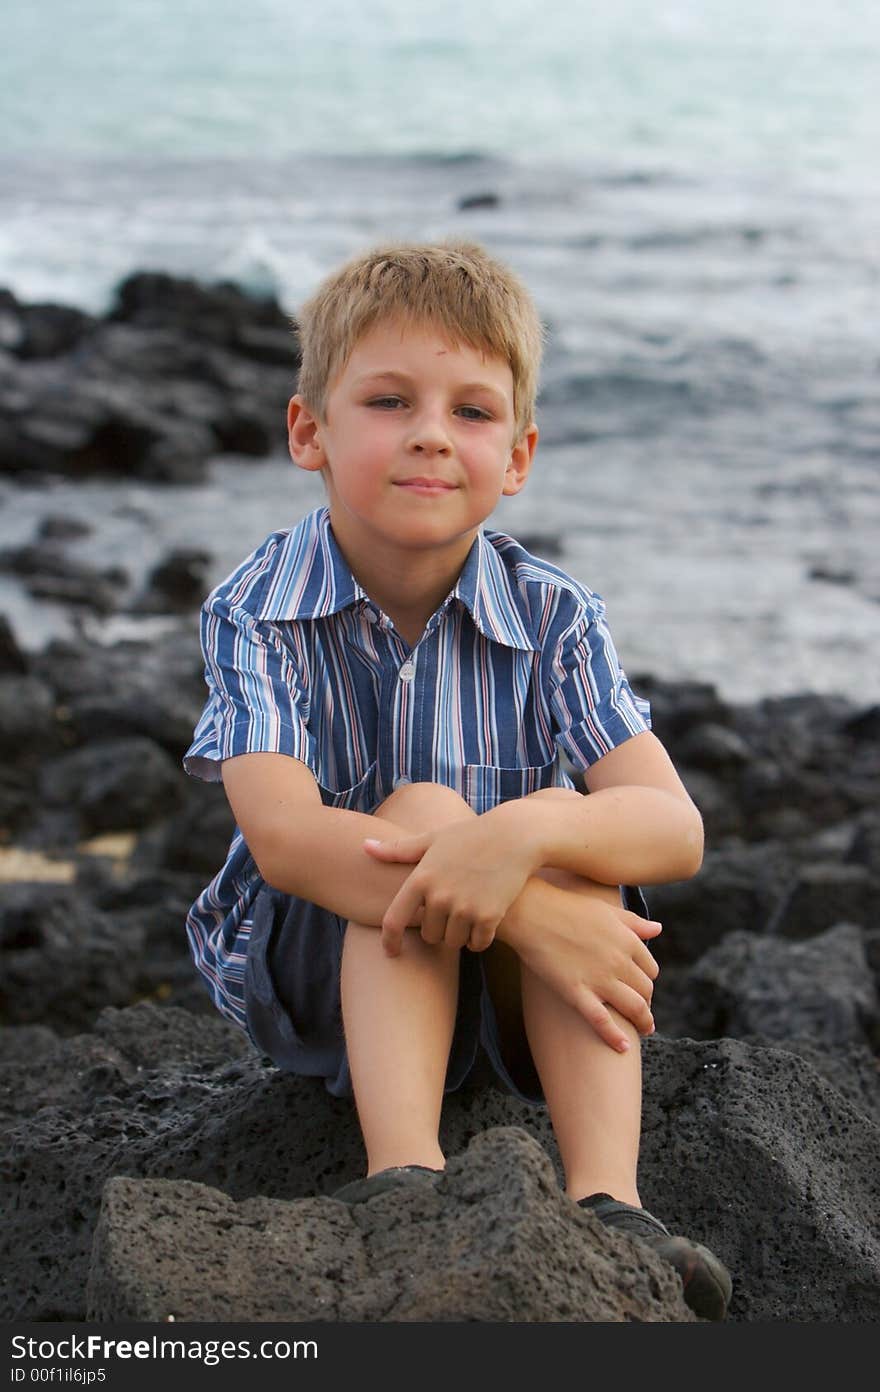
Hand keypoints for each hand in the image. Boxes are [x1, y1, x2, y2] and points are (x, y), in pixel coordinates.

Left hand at [364, 810, 537, 956]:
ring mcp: (465, 907)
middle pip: (429, 936)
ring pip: (453, 942)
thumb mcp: (432, 839)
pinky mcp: (489, 916)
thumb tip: (364, 847)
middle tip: (451, 914)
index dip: (389, 941)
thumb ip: (398, 849)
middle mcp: (440, 896)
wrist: (515, 836)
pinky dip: (480, 940)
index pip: (394, 921)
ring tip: (469, 915)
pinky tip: (485, 924)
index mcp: (421, 878)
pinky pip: (477, 944)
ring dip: (460, 935)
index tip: (392, 952)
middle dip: (438, 930)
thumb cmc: (470, 836)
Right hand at [504, 880, 661, 1051]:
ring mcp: (599, 979)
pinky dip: (615, 1037)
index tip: (641, 987)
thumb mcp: (606, 910)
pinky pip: (602, 1021)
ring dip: (643, 1022)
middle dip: (646, 1003)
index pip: (650, 969)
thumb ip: (634, 922)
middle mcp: (619, 962)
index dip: (647, 980)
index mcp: (627, 940)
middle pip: (645, 990)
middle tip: (641, 1011)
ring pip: (633, 1007)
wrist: (531, 913)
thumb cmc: (567, 908)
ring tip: (643, 1030)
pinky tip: (623, 1048)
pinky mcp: (577, 993)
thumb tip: (658, 929)